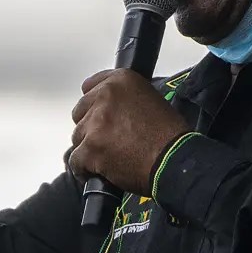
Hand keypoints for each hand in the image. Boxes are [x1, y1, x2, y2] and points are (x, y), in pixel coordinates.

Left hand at [68, 69, 189, 194]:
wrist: (175, 160)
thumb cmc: (170, 136)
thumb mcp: (152, 101)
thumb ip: (126, 99)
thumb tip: (110, 110)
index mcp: (121, 80)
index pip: (90, 87)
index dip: (94, 106)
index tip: (100, 116)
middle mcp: (105, 96)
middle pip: (80, 113)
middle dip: (91, 128)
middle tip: (109, 140)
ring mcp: (96, 123)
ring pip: (78, 137)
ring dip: (90, 148)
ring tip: (110, 157)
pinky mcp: (90, 148)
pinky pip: (75, 160)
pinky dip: (85, 169)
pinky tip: (101, 171)